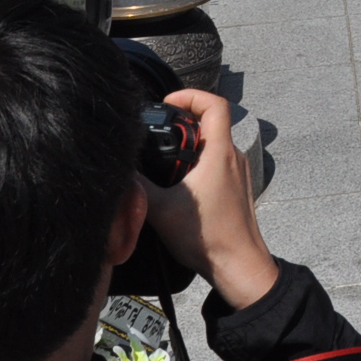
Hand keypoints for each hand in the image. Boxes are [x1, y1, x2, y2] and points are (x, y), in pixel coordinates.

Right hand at [140, 89, 277, 310]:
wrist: (238, 265)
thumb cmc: (208, 237)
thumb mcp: (162, 210)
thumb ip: (139, 186)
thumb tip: (121, 170)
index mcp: (220, 153)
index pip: (215, 104)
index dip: (191, 95)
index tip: (169, 102)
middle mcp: (233, 158)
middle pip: (211, 124)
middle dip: (183, 124)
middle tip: (159, 135)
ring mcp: (237, 173)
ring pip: (213, 146)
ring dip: (189, 148)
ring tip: (164, 162)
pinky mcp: (236, 189)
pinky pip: (216, 165)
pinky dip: (197, 166)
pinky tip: (178, 187)